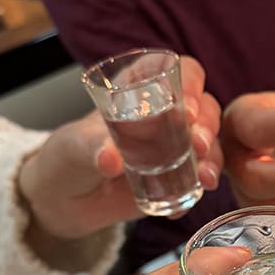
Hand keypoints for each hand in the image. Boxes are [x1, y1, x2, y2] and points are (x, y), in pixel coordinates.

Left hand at [18, 56, 222, 240]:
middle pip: (204, 108)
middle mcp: (165, 115)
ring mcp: (174, 147)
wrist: (61, 201)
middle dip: (207, 126)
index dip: (191, 86)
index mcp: (142, 91)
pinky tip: (189, 199)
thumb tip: (111, 159)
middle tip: (198, 146)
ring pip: (209, 142)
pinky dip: (200, 188)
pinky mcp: (176, 177)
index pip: (181, 73)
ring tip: (205, 178)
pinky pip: (199, 178)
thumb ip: (92, 148)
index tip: (186, 111)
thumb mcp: (74, 147)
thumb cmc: (65, 158)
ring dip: (213, 157)